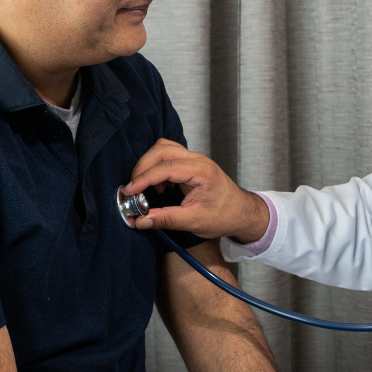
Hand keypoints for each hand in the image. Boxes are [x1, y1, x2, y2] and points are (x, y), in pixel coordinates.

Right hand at [125, 139, 269, 241]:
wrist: (241, 213)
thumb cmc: (224, 216)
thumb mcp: (194, 221)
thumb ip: (166, 219)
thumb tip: (141, 220)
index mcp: (202, 171)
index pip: (165, 167)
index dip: (144, 178)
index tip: (129, 191)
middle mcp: (198, 160)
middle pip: (161, 150)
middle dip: (142, 167)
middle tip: (132, 189)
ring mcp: (194, 159)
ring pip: (163, 149)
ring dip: (149, 165)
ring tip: (145, 188)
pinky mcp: (190, 163)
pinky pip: (168, 156)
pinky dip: (157, 168)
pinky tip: (158, 188)